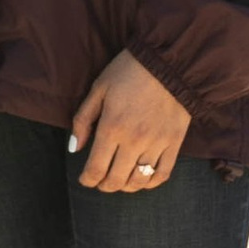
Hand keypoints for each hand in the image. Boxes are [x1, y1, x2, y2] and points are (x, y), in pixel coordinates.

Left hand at [67, 49, 191, 193]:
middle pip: (116, 180)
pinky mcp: (174, 142)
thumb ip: (83, 120)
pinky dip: (150, 182)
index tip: (85, 178)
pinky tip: (142, 179)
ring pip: (138, 181)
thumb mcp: (99, 89)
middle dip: (104, 186)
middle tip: (100, 181)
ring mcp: (157, 144)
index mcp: (112, 127)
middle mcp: (134, 141)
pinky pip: (162, 174)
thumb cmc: (129, 71)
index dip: (87, 179)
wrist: (168, 61)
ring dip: (125, 186)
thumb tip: (74, 148)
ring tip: (120, 179)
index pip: (96, 169)